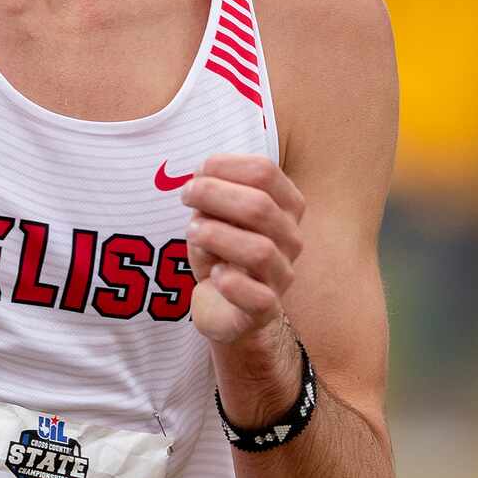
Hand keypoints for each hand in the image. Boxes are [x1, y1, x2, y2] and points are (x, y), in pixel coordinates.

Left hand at [182, 154, 304, 346]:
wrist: (224, 305)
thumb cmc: (220, 251)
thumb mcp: (214, 215)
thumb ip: (212, 194)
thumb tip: (202, 176)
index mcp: (285, 206)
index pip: (265, 172)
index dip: (226, 166)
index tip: (197, 172)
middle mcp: (291, 239)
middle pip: (260, 206)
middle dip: (215, 194)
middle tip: (186, 195)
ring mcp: (282, 276)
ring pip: (260, 251)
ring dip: (217, 236)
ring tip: (193, 233)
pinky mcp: (266, 310)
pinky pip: (258, 298)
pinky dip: (232, 284)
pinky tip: (214, 274)